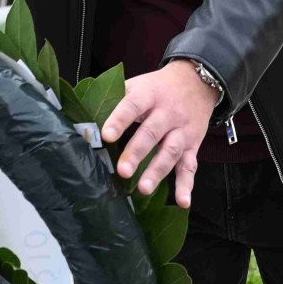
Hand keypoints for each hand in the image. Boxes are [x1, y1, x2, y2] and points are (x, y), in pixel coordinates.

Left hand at [101, 60, 218, 207]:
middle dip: (137, 152)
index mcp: (149, 95)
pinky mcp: (193, 145)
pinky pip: (190, 166)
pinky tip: (183, 201)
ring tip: (143, 189)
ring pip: (170, 151)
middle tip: (123, 171)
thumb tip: (85, 120)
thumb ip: (116, 99)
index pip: (133, 106)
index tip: (106, 136)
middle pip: (152, 132)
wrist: (197, 81)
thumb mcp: (139, 84)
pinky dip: (187, 185)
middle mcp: (167, 112)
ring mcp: (181, 130)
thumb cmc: (158, 87)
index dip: (119, 120)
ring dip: (157, 171)